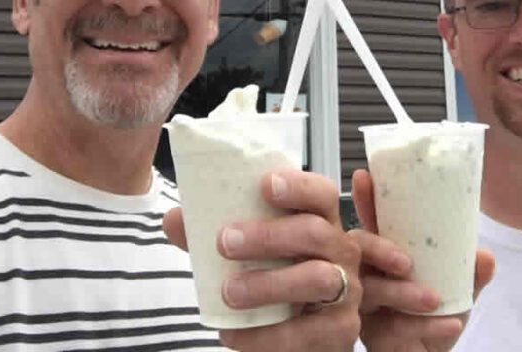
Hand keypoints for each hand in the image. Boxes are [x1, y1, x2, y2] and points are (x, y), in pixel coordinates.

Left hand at [163, 168, 361, 351]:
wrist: (305, 333)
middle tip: (225, 242)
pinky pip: (305, 333)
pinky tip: (232, 332)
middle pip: (315, 232)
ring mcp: (348, 290)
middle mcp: (341, 249)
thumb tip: (174, 218)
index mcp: (322, 219)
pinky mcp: (340, 331)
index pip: (322, 192)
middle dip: (269, 236)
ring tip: (228, 291)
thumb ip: (213, 234)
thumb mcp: (249, 251)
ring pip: (317, 278)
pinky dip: (265, 335)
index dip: (299, 185)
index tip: (264, 185)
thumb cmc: (278, 275)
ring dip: (269, 284)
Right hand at [349, 169, 494, 351]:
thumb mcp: (458, 288)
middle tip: (406, 261)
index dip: (364, 199)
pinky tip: (449, 324)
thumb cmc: (435, 316)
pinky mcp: (371, 337)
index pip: (370, 220)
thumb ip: (470, 272)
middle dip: (379, 249)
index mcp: (383, 254)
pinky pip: (392, 328)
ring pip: (372, 291)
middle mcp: (367, 274)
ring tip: (435, 299)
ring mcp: (364, 305)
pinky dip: (425, 325)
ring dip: (405, 293)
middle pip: (357, 248)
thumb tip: (485, 255)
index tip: (364, 176)